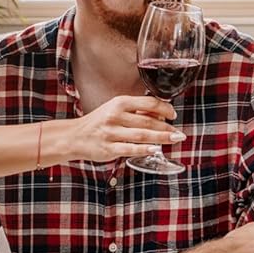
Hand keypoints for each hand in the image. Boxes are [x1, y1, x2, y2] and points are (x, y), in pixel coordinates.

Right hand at [64, 95, 180, 161]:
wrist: (74, 136)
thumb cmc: (99, 122)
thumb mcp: (116, 109)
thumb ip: (136, 110)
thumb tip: (162, 113)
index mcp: (119, 103)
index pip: (148, 103)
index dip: (165, 109)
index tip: (173, 115)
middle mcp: (115, 116)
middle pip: (148, 120)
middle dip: (167, 127)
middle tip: (179, 133)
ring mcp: (111, 133)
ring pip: (142, 135)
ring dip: (161, 137)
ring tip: (174, 139)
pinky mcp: (108, 148)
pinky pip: (130, 149)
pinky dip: (145, 149)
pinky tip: (156, 149)